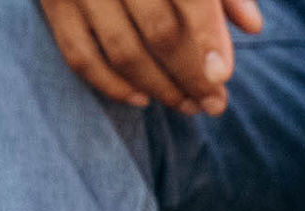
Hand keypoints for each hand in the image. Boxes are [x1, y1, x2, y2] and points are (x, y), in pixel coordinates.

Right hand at [38, 0, 264, 115]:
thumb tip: (252, 26)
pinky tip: (141, 99)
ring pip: (121, 50)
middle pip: (158, 31)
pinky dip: (111, 85)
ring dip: (159, 88)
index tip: (222, 77)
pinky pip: (79, 56)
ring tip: (187, 106)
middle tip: (214, 104)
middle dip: (191, 76)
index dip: (207, 38)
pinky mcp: (52, 3)